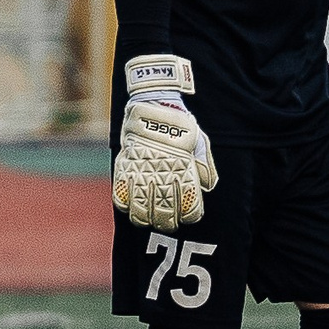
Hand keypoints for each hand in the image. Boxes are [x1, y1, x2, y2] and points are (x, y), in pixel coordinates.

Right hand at [112, 54, 218, 229]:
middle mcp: (162, 171)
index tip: (190, 217)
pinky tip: (130, 209)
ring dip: (145, 218)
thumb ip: (204, 166)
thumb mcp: (200, 142)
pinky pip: (121, 191)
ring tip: (149, 222)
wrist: (155, 102)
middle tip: (169, 226)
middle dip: (167, 222)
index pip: (188, 202)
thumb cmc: (181, 123)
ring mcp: (141, 169)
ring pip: (141, 206)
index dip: (190, 214)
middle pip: (164, 209)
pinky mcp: (124, 164)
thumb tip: (207, 187)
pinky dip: (125, 204)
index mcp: (184, 167)